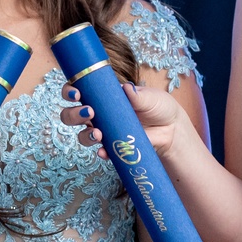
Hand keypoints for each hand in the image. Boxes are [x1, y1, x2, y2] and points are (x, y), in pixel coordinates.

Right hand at [59, 82, 186, 159]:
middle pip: (71, 115)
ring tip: (98, 133)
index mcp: (102, 95)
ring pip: (82, 134)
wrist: (172, 129)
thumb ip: (138, 94)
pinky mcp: (113, 147)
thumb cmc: (158, 107)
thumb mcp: (150, 97)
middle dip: (73, 114)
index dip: (69, 91)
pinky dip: (100, 151)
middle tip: (89, 112)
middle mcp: (98, 113)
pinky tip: (104, 151)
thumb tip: (127, 89)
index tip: (76, 93)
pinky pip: (101, 151)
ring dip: (85, 134)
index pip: (77, 90)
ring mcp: (104, 131)